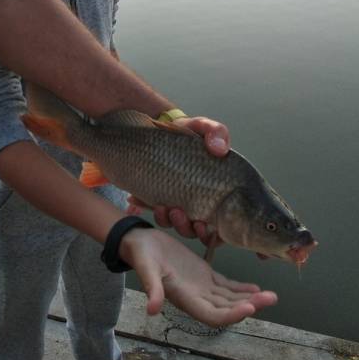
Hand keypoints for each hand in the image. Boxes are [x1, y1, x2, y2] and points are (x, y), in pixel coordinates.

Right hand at [119, 227, 277, 325]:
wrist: (138, 242)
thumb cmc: (141, 254)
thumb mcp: (146, 268)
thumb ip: (151, 288)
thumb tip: (152, 310)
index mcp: (184, 299)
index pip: (212, 316)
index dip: (231, 315)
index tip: (249, 308)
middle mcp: (196, 297)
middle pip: (227, 309)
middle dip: (249, 305)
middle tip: (270, 298)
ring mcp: (201, 287)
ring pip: (230, 299)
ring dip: (250, 299)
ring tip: (271, 296)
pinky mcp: (204, 275)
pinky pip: (226, 286)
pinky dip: (241, 289)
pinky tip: (256, 288)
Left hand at [127, 114, 229, 244]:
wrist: (156, 129)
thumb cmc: (185, 133)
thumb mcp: (201, 127)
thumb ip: (215, 132)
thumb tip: (220, 148)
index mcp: (216, 191)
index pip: (221, 223)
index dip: (213, 232)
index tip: (202, 224)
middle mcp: (199, 201)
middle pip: (197, 229)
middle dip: (186, 228)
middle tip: (177, 212)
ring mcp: (177, 201)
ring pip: (175, 224)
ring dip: (168, 221)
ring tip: (162, 208)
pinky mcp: (157, 198)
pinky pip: (154, 211)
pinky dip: (146, 208)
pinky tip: (137, 199)